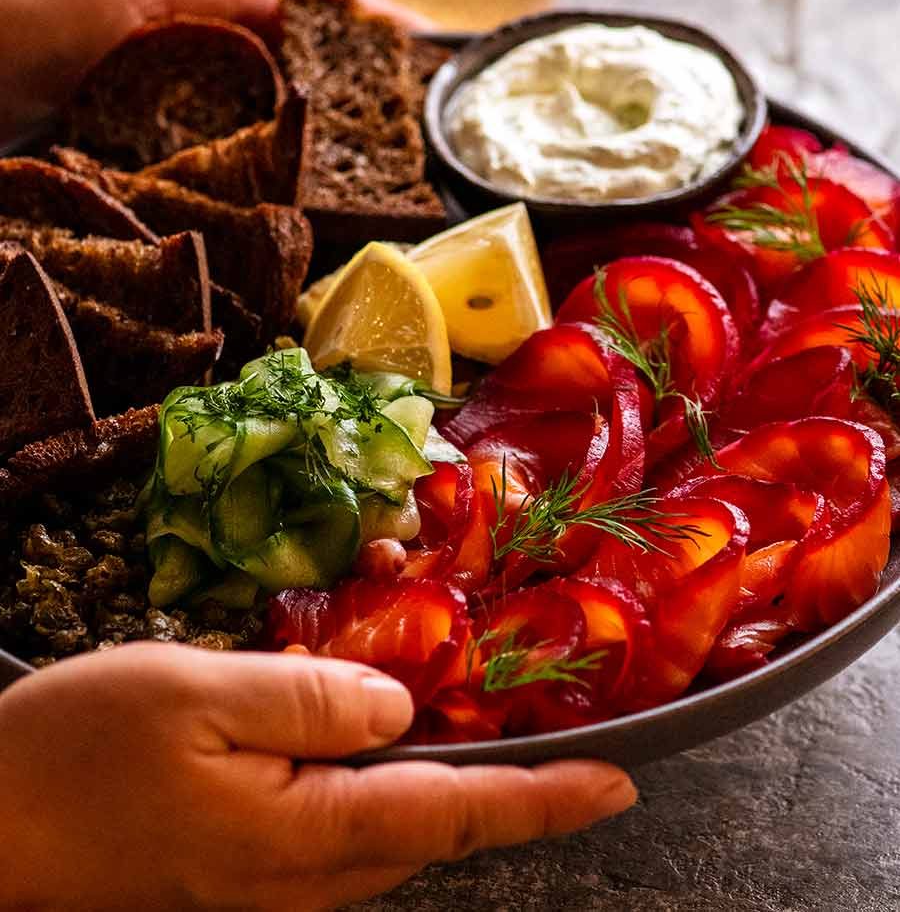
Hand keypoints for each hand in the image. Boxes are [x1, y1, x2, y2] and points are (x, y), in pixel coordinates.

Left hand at [0, 0, 429, 140]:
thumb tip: (306, 7)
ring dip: (312, 116)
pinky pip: (222, 133)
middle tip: (406, 103)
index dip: (359, 16)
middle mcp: (180, 21)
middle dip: (347, 66)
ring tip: (368, 143)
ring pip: (259, 91)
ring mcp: (160, 73)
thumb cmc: (27, 14)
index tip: (423, 42)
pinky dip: (262, 149)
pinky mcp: (141, 122)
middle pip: (286, 41)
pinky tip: (289, 172)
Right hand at [0, 642, 635, 910]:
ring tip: (486, 731)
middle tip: (560, 736)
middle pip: (434, 831)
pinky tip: (380, 741)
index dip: (543, 799)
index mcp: (303, 836)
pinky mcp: (244, 873)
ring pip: (393, 833)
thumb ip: (311, 699)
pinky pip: (345, 830)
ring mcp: (272, 885)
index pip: (453, 815)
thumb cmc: (80, 751)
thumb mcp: (198, 694)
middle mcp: (303, 880)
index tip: (619, 783)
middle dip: (507, 788)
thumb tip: (400, 707)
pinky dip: (387, 786)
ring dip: (448, 786)